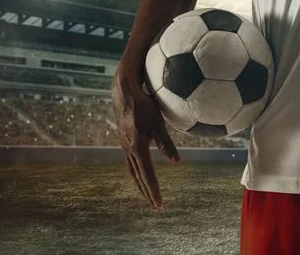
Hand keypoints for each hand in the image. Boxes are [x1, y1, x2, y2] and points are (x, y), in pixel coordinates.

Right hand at [111, 71, 179, 208]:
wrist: (123, 93)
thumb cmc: (143, 105)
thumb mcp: (158, 123)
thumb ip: (166, 143)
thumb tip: (176, 162)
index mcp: (137, 147)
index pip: (147, 174)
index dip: (153, 190)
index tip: (159, 203)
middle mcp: (128, 149)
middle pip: (138, 177)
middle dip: (147, 192)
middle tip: (156, 206)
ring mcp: (125, 145)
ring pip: (132, 171)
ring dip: (140, 185)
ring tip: (148, 195)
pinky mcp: (124, 141)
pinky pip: (130, 162)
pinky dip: (136, 173)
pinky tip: (140, 174)